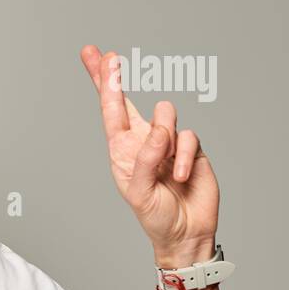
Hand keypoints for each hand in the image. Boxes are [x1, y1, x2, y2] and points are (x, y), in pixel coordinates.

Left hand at [79, 46, 219, 265]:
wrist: (187, 233)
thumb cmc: (156, 215)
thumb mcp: (139, 192)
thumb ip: (144, 159)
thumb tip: (159, 129)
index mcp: (122, 150)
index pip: (110, 111)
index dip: (104, 84)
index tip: (96, 57)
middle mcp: (142, 141)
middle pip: (128, 101)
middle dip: (115, 78)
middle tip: (108, 56)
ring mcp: (168, 143)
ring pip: (165, 114)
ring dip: (164, 136)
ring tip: (165, 164)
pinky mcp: (192, 148)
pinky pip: (188, 137)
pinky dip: (183, 157)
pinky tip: (181, 176)